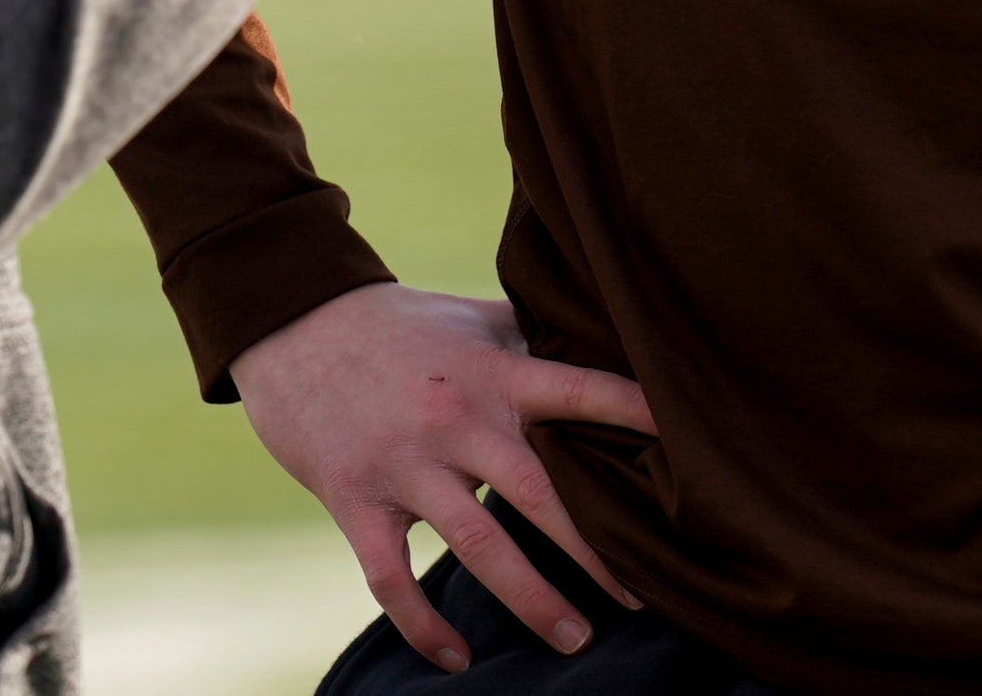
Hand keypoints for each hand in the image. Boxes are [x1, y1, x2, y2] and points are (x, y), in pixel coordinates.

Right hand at [229, 281, 655, 671]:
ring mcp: (404, 463)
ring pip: (478, 545)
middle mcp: (456, 419)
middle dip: (596, 551)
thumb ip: (533, 342)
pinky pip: (391, 578)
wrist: (294, 324)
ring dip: (531, 598)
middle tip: (644, 596)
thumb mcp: (473, 322)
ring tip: (576, 639)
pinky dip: (423, 625)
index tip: (687, 444)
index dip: (633, 412)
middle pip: (540, 492)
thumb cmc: (400, 324)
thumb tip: (604, 350)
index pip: (579, 391)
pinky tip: (456, 659)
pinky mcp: (354, 500)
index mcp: (493, 372)